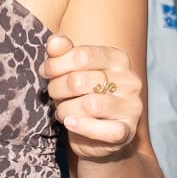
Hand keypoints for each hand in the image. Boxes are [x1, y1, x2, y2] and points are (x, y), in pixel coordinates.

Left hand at [42, 33, 144, 161]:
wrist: (99, 135)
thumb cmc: (82, 96)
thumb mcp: (72, 70)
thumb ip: (63, 53)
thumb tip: (55, 42)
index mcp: (118, 59)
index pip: (81, 55)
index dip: (56, 64)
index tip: (45, 72)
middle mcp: (129, 80)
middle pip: (80, 80)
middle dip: (57, 88)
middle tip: (53, 95)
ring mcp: (131, 106)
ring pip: (89, 105)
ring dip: (65, 109)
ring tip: (62, 112)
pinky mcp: (127, 131)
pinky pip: (103, 130)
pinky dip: (81, 127)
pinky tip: (70, 123)